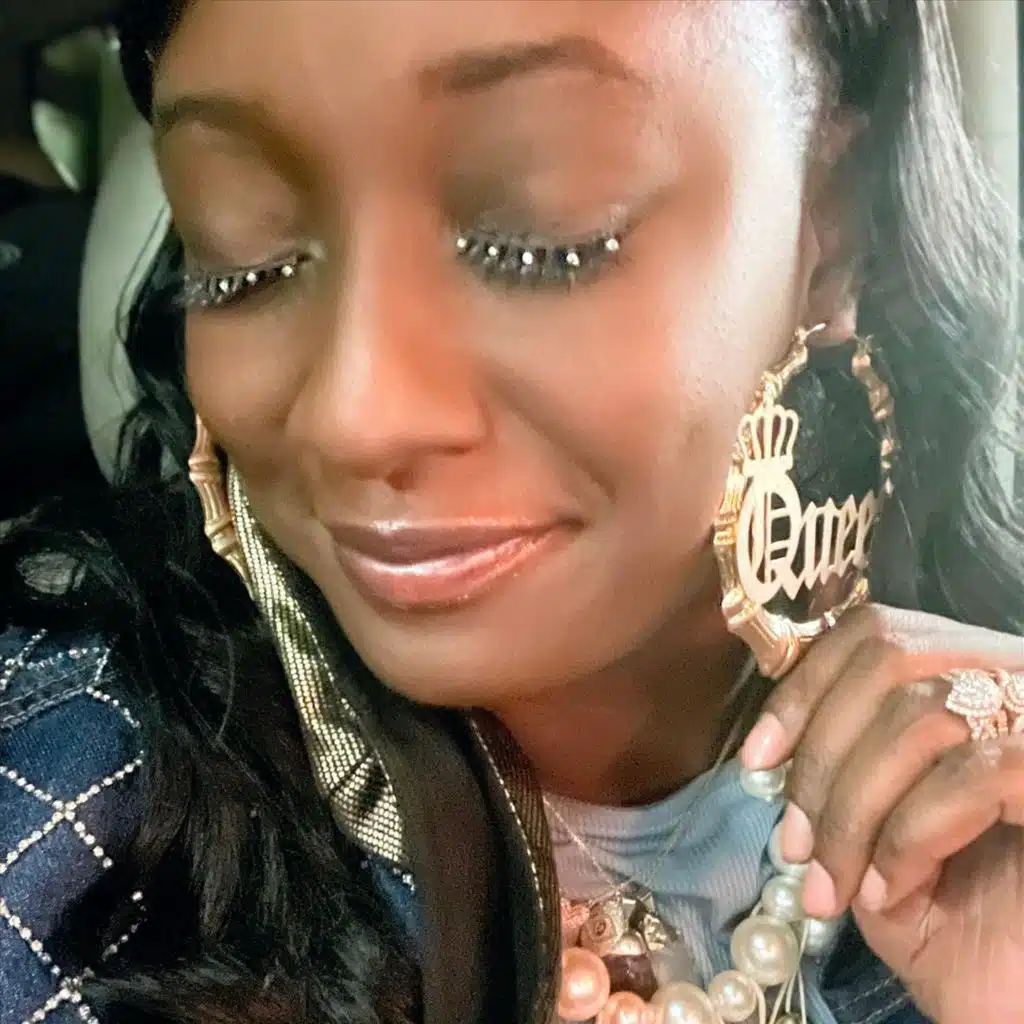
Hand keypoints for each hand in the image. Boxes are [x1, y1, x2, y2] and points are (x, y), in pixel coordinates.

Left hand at [740, 605, 1023, 1023]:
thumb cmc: (954, 920)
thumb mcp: (873, 834)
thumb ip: (837, 768)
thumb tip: (769, 747)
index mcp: (966, 679)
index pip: (874, 632)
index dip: (804, 687)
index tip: (757, 759)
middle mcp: (1013, 680)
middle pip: (889, 659)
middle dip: (820, 757)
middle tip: (792, 843)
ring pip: (921, 714)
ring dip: (853, 808)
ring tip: (833, 882)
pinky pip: (971, 775)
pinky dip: (908, 834)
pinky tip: (890, 890)